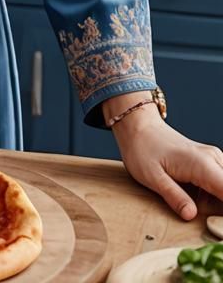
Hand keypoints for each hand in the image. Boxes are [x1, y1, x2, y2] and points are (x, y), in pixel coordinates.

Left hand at [111, 100, 222, 218]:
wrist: (139, 127)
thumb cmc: (143, 149)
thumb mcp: (152, 177)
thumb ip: (174, 196)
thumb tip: (191, 215)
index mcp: (202, 164)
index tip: (219, 228)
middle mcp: (214, 159)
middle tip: (209, 225)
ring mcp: (215, 159)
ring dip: (220, 206)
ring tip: (204, 215)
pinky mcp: (212, 162)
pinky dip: (218, 196)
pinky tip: (202, 204)